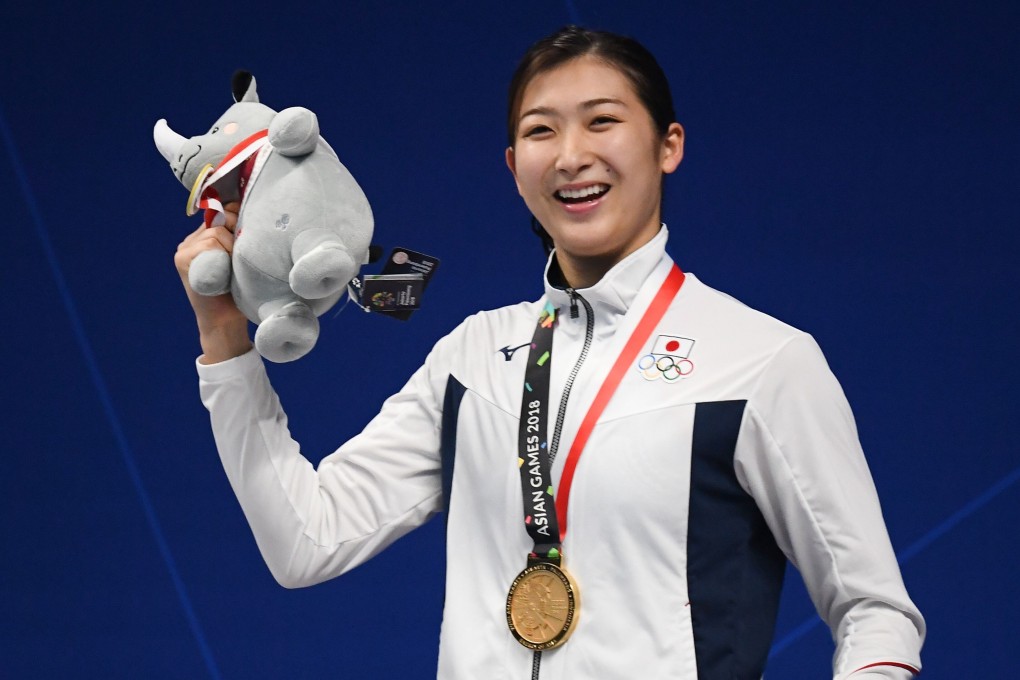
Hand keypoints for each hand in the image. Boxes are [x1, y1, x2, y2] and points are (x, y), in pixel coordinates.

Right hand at [174, 202, 251, 362]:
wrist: (225, 321)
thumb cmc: (239, 291)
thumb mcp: (241, 259)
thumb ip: (239, 237)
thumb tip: (248, 210)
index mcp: (204, 238)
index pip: (222, 212)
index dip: (238, 219)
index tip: (248, 237)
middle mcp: (191, 241)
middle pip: (220, 218)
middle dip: (237, 233)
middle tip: (240, 258)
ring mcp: (184, 249)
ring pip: (216, 230)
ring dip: (232, 247)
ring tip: (233, 269)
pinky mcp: (183, 258)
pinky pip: (209, 241)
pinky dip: (224, 253)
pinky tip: (224, 271)